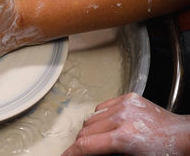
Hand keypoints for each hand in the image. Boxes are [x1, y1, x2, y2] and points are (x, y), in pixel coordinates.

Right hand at [62, 92, 189, 155]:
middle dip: (82, 143)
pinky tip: (109, 124)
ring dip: (90, 130)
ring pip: (91, 117)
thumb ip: (106, 153)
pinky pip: (102, 107)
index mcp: (123, 138)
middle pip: (85, 131)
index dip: (71, 152)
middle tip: (84, 152)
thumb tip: (87, 152)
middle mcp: (121, 118)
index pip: (85, 145)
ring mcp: (124, 105)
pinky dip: (100, 117)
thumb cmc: (162, 153)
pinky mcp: (128, 97)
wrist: (184, 136)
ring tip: (100, 139)